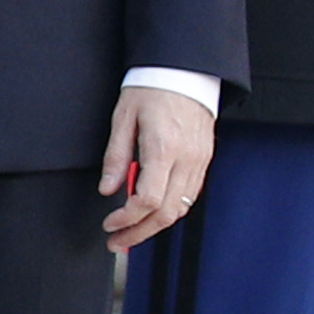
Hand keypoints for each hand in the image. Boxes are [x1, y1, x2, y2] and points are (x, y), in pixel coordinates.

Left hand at [101, 83, 216, 251]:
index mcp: (163, 148)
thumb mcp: (123, 118)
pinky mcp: (204, 160)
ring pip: (180, 208)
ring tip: (132, 232)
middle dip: (139, 232)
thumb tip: (108, 189)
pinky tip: (152, 212)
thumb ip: (116, 156)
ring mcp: (199, 161)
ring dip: (155, 226)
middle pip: (165, 212)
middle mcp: (186, 159)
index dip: (126, 218)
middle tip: (117, 242)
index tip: (110, 224)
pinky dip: (170, 209)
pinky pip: (190, 195)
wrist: (185, 72)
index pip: (146, 199)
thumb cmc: (152, 89)